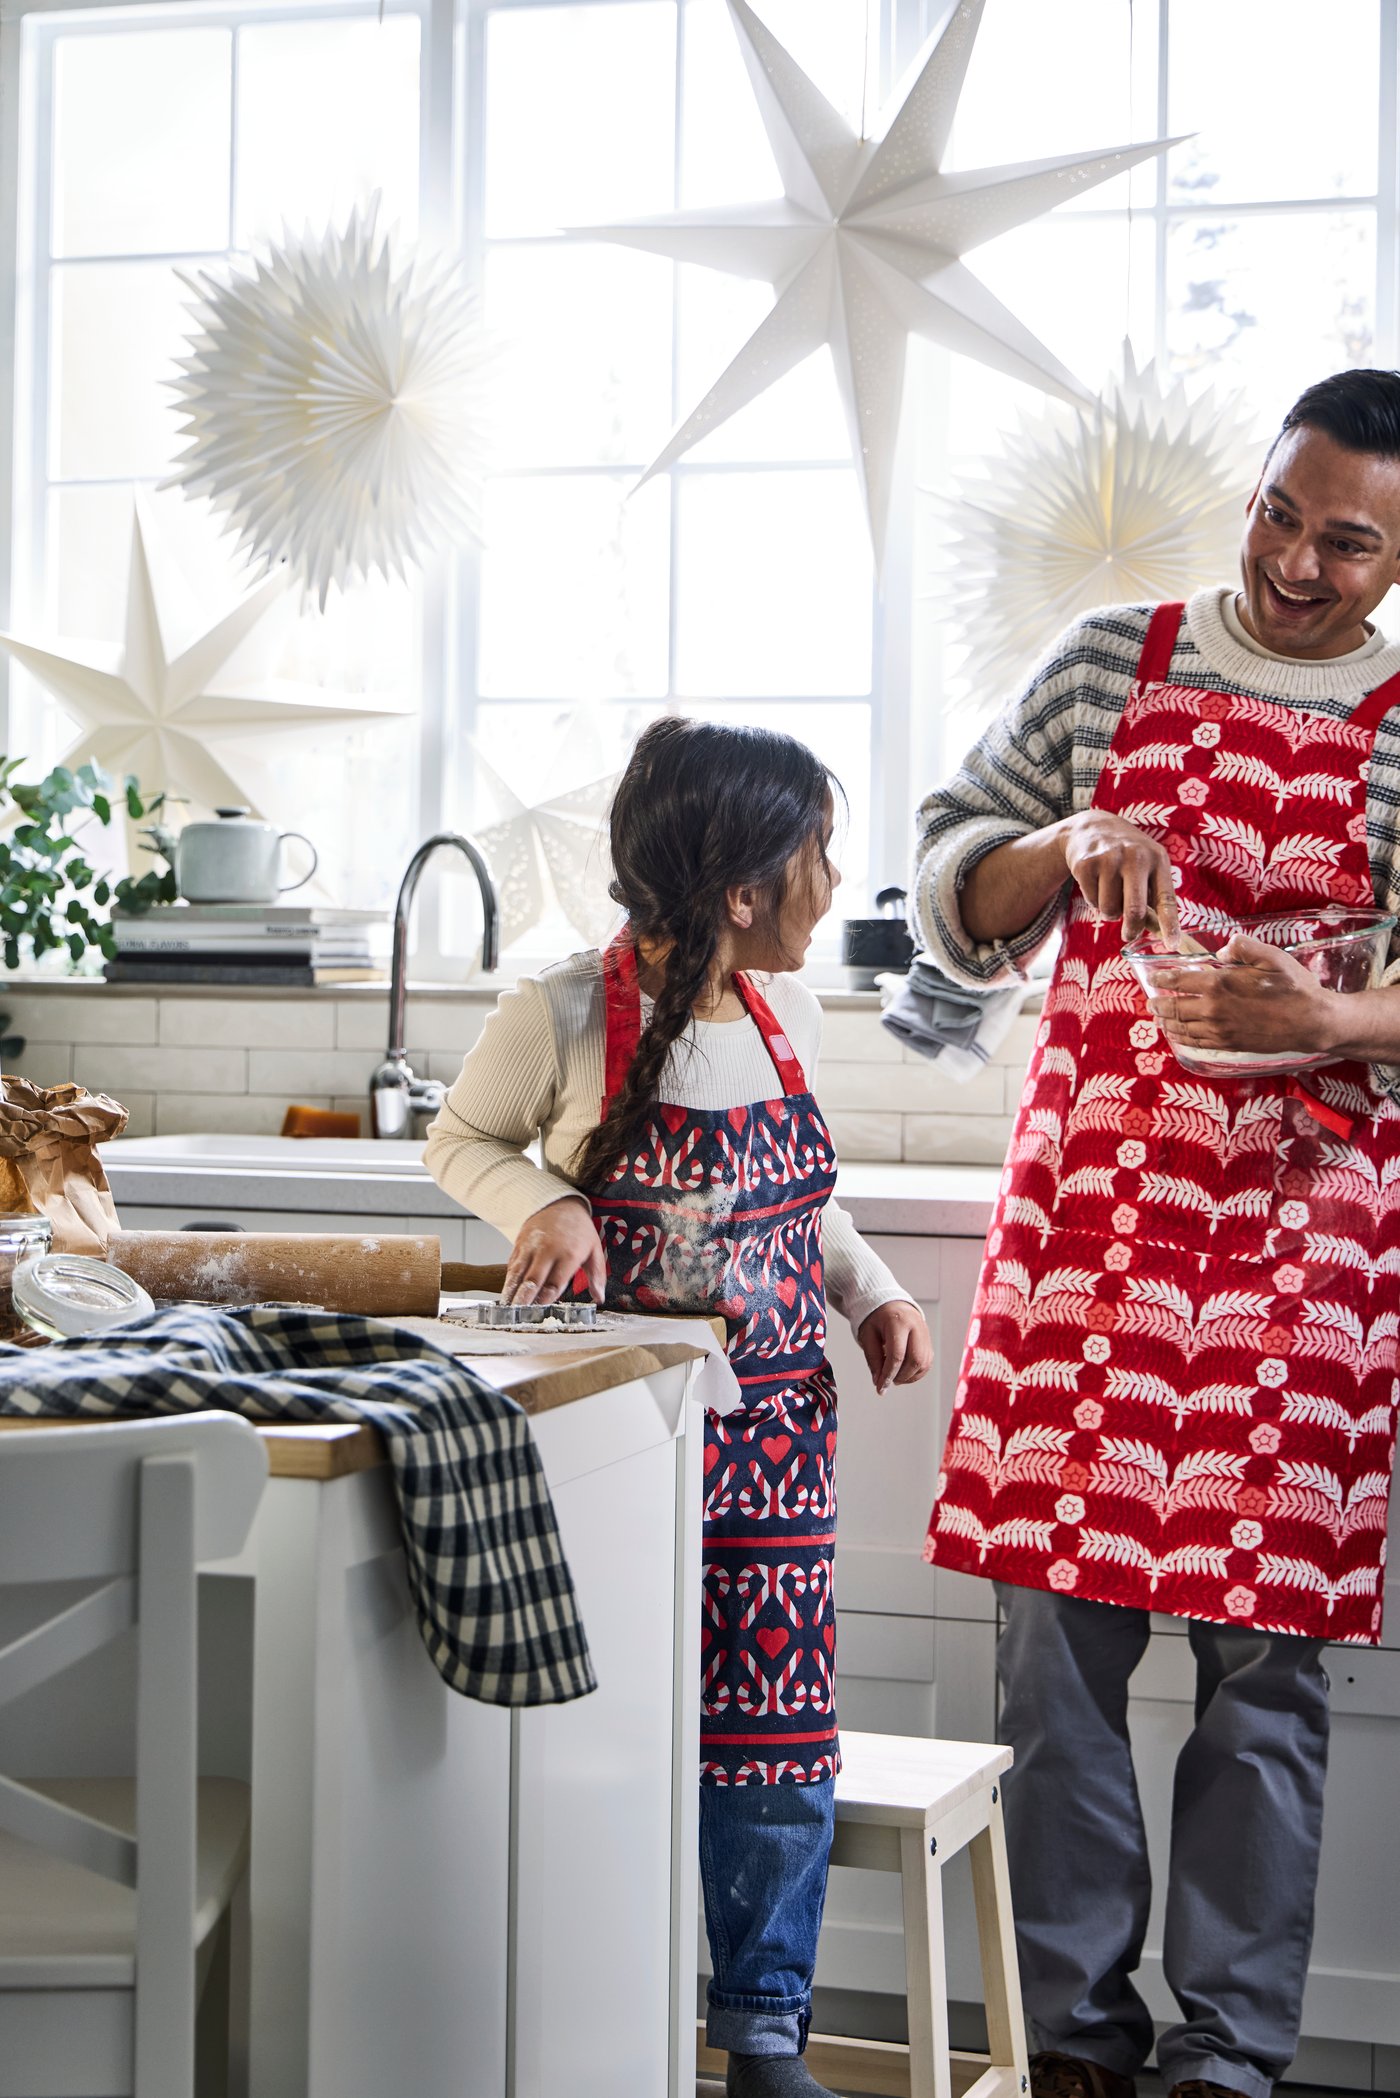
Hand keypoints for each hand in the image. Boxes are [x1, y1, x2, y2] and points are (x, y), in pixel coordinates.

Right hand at [504, 1196, 606, 1305]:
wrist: (559, 1203)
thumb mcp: (595, 1249)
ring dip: (511, 1292)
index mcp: (568, 1254)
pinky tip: (506, 1295)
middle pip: (533, 1280)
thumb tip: (599, 1297)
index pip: (555, 1282)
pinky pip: (512, 1265)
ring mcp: (530, 1247)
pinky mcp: (519, 1245)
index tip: (541, 1312)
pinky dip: (508, 1281)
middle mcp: (546, 1251)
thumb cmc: (578, 1228)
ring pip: (518, 1273)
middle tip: (519, 1316)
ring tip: (507, 1310)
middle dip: (525, 1299)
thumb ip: (597, 1274)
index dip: (546, 1299)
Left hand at [857, 1301, 932, 1394]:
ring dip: (910, 1376)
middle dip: (901, 1376)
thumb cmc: (877, 1318)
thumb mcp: (868, 1335)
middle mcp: (916, 1326)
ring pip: (924, 1363)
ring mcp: (925, 1333)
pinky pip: (927, 1362)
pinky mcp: (929, 1340)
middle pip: (915, 1360)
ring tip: (895, 1376)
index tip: (880, 1388)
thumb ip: (873, 1358)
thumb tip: (878, 1381)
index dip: (888, 1374)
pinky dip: (917, 1373)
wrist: (890, 1304)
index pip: (897, 1354)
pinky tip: (904, 1373)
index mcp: (898, 1321)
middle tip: (888, 1380)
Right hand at [1058, 811, 1179, 942]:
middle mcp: (1135, 857)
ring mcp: (1108, 859)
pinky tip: (1097, 882)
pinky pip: (1092, 902)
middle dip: (1132, 930)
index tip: (1172, 945)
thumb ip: (1154, 895)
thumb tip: (1162, 933)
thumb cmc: (1127, 854)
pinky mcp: (1086, 865)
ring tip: (1110, 892)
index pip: (1166, 899)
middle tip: (1129, 935)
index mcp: (1157, 859)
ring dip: (1110, 910)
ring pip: (1110, 910)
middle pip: (1134, 910)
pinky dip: (1094, 900)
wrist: (1092, 827)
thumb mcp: (1147, 865)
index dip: (1170, 925)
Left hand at [1147, 934, 1338, 1055]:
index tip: (1155, 977)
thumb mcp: (1271, 957)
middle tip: (1150, 1001)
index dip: (1163, 979)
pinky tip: (1179, 1035)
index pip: (1179, 982)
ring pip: (1182, 1028)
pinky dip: (1182, 1038)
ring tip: (1158, 1018)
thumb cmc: (1294, 986)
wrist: (1313, 1022)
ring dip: (1167, 1023)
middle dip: (1159, 1004)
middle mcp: (1213, 1010)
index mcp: (1220, 985)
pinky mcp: (1229, 1044)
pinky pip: (1197, 1043)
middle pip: (1174, 1008)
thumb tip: (1221, 951)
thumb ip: (1242, 947)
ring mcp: (1220, 1030)